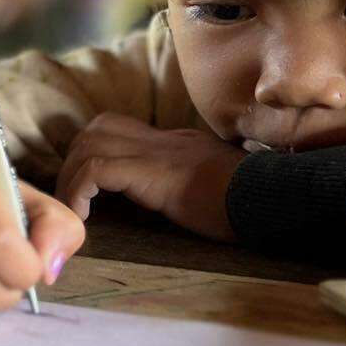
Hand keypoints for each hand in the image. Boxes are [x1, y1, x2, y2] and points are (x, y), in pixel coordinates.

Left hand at [56, 113, 241, 239]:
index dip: (95, 153)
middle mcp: (164, 140)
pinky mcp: (153, 172)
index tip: (86, 189)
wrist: (273, 198)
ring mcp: (157, 152)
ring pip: (91, 144)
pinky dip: (80, 190)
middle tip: (72, 200)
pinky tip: (83, 217)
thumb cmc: (254, 201)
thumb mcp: (216, 186)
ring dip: (72, 178)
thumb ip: (190, 183)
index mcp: (177, 143)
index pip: (120, 129)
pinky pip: (98, 170)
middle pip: (98, 129)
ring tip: (74, 211)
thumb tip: (172, 201)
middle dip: (75, 162)